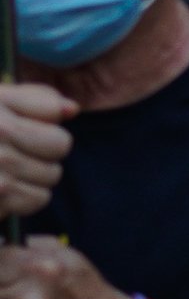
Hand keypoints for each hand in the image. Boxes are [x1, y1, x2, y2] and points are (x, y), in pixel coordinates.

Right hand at [0, 79, 72, 217]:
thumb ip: (33, 99)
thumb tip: (71, 110)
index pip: (55, 117)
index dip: (44, 126)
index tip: (23, 129)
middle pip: (60, 145)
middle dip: (44, 151)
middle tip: (15, 153)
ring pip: (51, 175)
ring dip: (35, 177)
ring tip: (5, 172)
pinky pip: (36, 198)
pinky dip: (25, 198)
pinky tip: (3, 191)